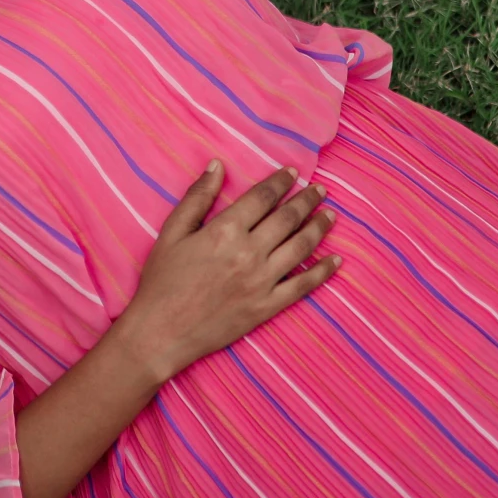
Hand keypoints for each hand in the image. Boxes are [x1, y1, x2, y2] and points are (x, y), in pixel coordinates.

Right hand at [110, 165, 338, 384]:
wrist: (161, 332)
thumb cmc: (161, 281)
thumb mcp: (172, 232)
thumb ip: (197, 197)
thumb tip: (217, 165)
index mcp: (225, 231)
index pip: (262, 198)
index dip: (280, 182)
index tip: (294, 173)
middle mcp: (249, 252)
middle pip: (287, 218)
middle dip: (306, 200)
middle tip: (320, 190)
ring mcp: (262, 281)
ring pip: (301, 247)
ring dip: (319, 227)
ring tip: (330, 215)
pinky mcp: (267, 307)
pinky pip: (303, 286)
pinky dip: (323, 271)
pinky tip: (336, 260)